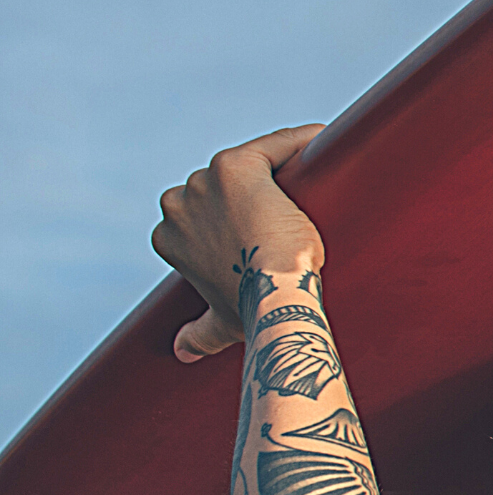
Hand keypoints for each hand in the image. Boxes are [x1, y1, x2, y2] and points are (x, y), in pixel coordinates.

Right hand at [152, 126, 328, 362]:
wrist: (276, 295)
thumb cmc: (254, 311)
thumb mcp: (220, 324)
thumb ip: (198, 335)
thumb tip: (181, 352)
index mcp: (166, 235)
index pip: (202, 210)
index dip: (233, 219)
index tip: (264, 231)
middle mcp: (176, 203)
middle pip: (221, 185)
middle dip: (250, 196)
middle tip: (290, 213)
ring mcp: (203, 181)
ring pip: (247, 164)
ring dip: (276, 169)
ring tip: (316, 185)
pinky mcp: (235, 165)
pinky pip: (270, 146)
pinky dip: (296, 143)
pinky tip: (323, 142)